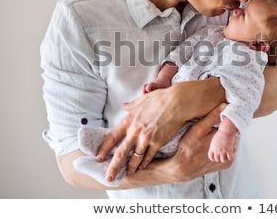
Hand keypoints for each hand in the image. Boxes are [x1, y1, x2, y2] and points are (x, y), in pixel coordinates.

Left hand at [97, 79, 224, 182]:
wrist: (177, 102)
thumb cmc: (160, 98)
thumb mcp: (142, 100)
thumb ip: (131, 105)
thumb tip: (124, 105)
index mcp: (129, 120)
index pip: (112, 137)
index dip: (104, 149)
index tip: (99, 157)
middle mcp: (135, 131)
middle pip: (121, 153)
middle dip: (113, 167)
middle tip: (109, 177)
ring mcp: (146, 138)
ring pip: (135, 158)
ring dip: (130, 168)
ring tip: (127, 174)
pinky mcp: (158, 142)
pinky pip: (149, 156)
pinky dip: (145, 163)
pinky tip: (142, 167)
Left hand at [208, 130, 238, 162]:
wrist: (226, 131)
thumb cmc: (221, 134)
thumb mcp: (214, 141)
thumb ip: (214, 146)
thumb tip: (215, 151)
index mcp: (212, 148)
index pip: (211, 157)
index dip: (214, 158)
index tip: (217, 157)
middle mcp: (217, 150)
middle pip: (217, 159)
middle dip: (220, 158)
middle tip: (224, 156)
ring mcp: (222, 150)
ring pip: (223, 160)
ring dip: (226, 159)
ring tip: (228, 155)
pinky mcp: (229, 150)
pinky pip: (230, 158)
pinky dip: (232, 158)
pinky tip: (232, 155)